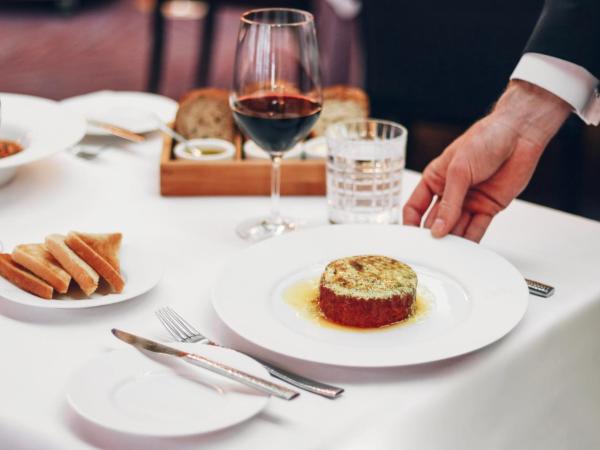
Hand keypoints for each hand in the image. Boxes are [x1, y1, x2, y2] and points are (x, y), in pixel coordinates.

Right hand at [403, 80, 570, 241]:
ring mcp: (469, 201)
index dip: (411, 222)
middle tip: (429, 250)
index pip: (416, 206)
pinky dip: (471, 240)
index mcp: (435, 178)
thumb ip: (449, 203)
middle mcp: (450, 192)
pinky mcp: (488, 207)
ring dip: (451, 241)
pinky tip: (464, 250)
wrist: (519, 134)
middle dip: (432, 236)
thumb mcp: (459, 170)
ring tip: (446, 254)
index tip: (410, 238)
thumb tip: (438, 229)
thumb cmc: (486, 139)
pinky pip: (476, 228)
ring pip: (456, 228)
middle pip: (435, 221)